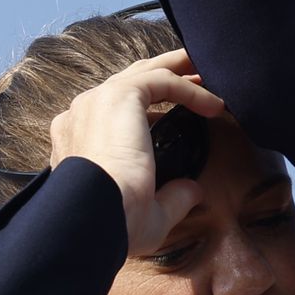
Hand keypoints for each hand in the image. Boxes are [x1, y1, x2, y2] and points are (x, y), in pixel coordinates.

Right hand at [48, 49, 226, 256]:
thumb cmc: (111, 223)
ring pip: (146, 73)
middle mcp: (82, 116)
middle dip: (167, 74)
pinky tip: (216, 105)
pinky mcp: (118, 96)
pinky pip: (162, 81)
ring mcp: (96, 102)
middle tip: (199, 74)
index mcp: (78, 141)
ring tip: (209, 73)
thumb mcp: (146, 214)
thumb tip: (192, 190)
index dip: (153, 107)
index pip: (116, 112)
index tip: (184, 113)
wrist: (92, 217)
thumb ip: (170, 198)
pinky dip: (191, 89)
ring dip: (181, 71)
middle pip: (131, 82)